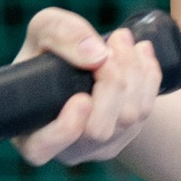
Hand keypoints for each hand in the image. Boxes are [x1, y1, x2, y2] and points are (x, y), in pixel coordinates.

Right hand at [9, 8, 164, 169]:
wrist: (76, 59)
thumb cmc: (48, 49)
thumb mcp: (43, 30)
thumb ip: (59, 33)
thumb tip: (97, 55)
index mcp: (31, 132)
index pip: (41, 149)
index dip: (65, 128)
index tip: (81, 99)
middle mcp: (66, 147)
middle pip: (98, 131)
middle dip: (111, 82)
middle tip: (111, 42)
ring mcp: (100, 146)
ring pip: (127, 119)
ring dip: (132, 71)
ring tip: (121, 38)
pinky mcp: (126, 135)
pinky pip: (146, 110)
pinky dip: (148, 76)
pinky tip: (140, 53)